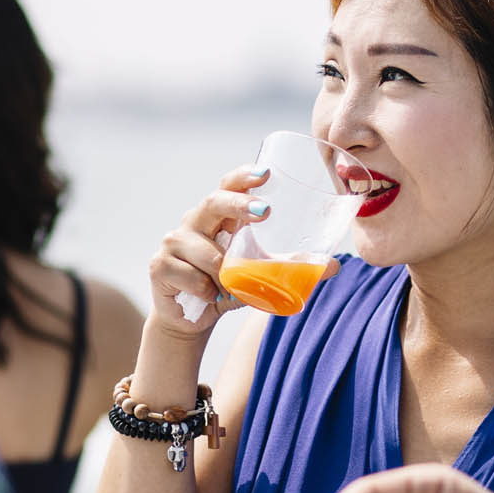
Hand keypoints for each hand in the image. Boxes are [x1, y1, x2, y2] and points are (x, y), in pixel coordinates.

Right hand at [146, 166, 275, 340]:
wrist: (190, 319)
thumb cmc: (227, 287)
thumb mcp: (260, 275)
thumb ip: (291, 267)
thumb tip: (333, 267)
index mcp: (219, 217)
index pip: (228, 186)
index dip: (243, 176)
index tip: (265, 174)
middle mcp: (194, 222)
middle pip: (213, 202)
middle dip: (238, 204)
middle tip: (264, 211)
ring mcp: (174, 242)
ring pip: (206, 253)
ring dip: (223, 272)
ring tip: (227, 287)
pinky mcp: (159, 265)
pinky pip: (190, 276)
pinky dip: (205, 290)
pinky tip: (207, 295)